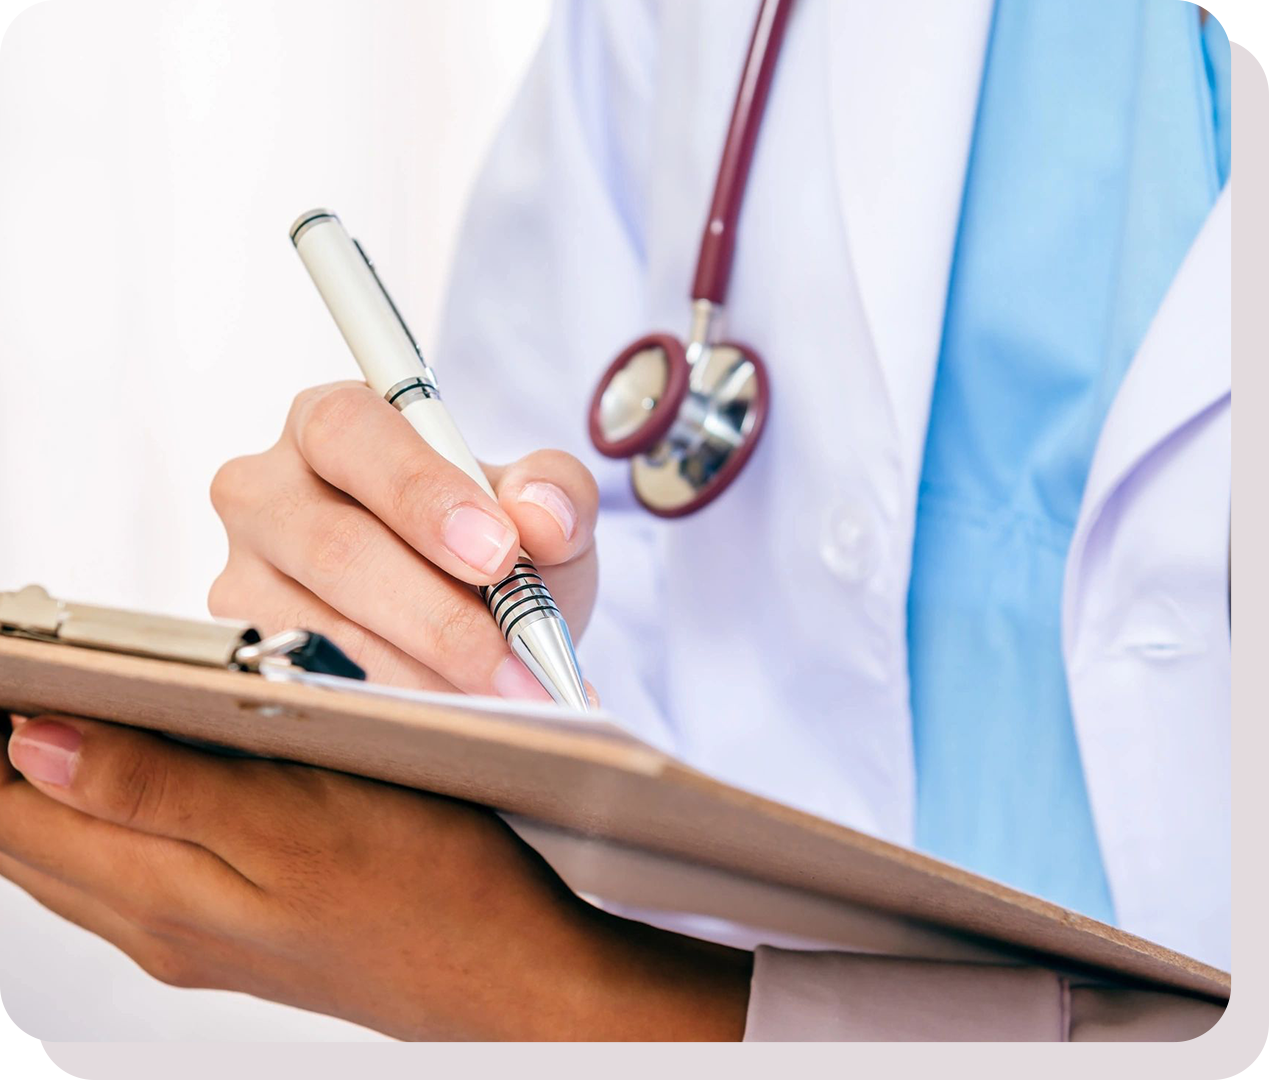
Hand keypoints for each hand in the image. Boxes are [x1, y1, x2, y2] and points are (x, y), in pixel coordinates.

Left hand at [1, 714, 751, 1040]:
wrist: (509, 978)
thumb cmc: (431, 891)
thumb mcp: (295, 823)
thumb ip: (157, 789)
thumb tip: (36, 745)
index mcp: (164, 891)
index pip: (12, 811)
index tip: (4, 664)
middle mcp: (160, 925)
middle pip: (24, 841)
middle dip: (3, 761)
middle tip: (17, 679)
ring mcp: (195, 937)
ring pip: (66, 862)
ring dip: (37, 791)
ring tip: (46, 714)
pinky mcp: (234, 933)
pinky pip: (121, 877)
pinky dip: (93, 820)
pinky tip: (121, 783)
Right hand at [209, 382, 599, 698]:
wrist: (468, 618)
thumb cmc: (490, 543)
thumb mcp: (537, 505)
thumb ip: (555, 491)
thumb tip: (539, 515)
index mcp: (331, 423)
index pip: (351, 433)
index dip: (421, 494)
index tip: (499, 552)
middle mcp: (267, 489)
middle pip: (337, 548)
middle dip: (440, 616)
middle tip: (519, 662)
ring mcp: (244, 572)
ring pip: (325, 633)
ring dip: (427, 678)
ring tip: (511, 702)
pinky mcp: (246, 648)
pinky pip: (315, 688)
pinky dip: (397, 709)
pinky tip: (460, 719)